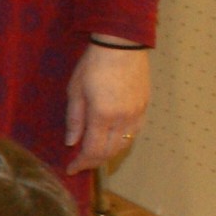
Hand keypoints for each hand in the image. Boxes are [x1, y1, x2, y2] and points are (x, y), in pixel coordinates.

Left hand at [65, 42, 150, 175]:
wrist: (121, 47)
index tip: (71, 169)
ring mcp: (137, 114)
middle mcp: (124, 119)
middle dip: (94, 162)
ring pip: (124, 145)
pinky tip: (111, 142)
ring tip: (93, 156)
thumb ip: (74, 119)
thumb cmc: (93, 66)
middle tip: (80, 165)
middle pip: (110, 152)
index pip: (93, 150)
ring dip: (108, 154)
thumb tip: (71, 143)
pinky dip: (122, 143)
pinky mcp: (145, 108)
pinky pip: (134, 134)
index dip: (82, 163)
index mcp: (103, 115)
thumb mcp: (75, 91)